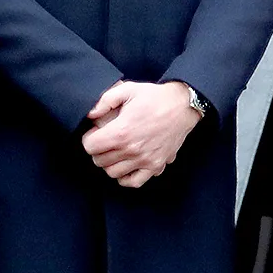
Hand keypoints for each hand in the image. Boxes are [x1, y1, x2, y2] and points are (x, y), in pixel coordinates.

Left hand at [81, 80, 201, 187]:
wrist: (183, 105)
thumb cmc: (155, 97)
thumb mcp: (127, 89)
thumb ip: (104, 101)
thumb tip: (90, 115)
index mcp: (121, 131)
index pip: (90, 147)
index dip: (89, 138)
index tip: (96, 132)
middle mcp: (131, 150)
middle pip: (99, 161)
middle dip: (98, 150)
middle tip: (105, 140)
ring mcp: (144, 160)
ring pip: (113, 173)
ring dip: (110, 163)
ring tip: (116, 151)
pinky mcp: (156, 165)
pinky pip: (134, 182)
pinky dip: (126, 177)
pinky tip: (127, 165)